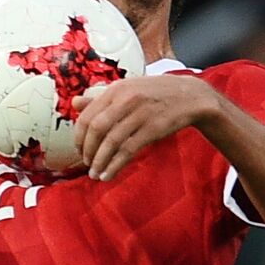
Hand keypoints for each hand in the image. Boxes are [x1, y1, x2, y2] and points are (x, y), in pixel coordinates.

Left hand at [71, 74, 219, 180]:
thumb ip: (100, 98)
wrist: (190, 96)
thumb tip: (73, 103)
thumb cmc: (154, 94)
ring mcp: (140, 114)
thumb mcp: (127, 90)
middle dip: (87, 150)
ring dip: (99, 161)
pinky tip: (108, 175)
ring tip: (95, 174)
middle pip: (96, 129)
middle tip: (87, 162)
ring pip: (111, 141)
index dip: (79, 136)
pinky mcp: (153, 128)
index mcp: (116, 89)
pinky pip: (128, 150)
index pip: (87, 115)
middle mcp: (126, 99)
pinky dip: (115, 165)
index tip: (79, 150)